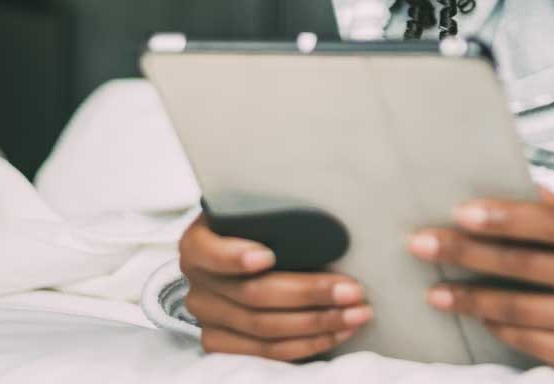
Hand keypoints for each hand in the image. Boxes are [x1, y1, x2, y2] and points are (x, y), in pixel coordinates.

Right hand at [177, 213, 373, 359]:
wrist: (236, 255)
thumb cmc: (254, 228)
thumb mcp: (253, 210)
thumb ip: (273, 212)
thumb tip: (327, 202)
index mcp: (197, 244)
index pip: (212, 253)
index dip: (236, 257)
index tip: (268, 256)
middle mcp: (198, 285)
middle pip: (253, 295)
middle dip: (309, 293)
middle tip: (351, 290)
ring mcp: (208, 319)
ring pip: (265, 329)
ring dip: (318, 323)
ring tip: (356, 313)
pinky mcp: (223, 344)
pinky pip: (268, 352)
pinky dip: (307, 344)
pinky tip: (337, 332)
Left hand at [407, 187, 553, 377]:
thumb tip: (514, 186)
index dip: (506, 217)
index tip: (460, 212)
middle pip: (528, 266)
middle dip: (467, 253)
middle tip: (421, 244)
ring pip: (522, 311)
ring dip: (471, 298)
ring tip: (433, 289)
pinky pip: (531, 342)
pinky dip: (496, 326)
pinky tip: (473, 312)